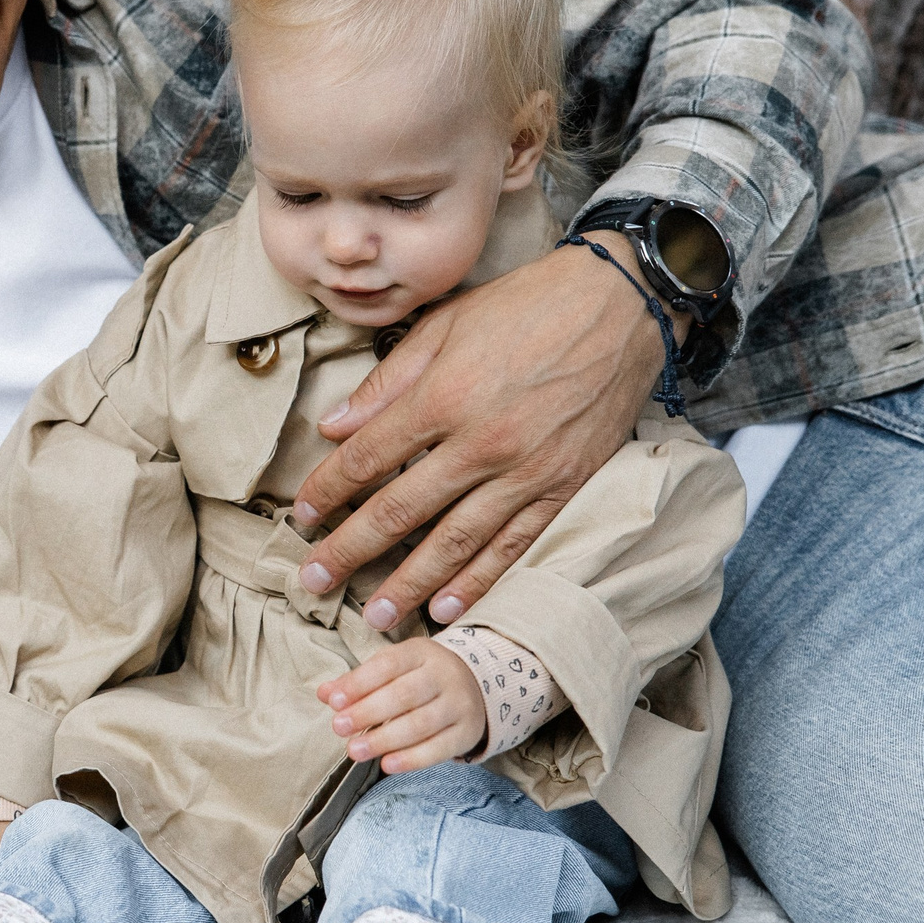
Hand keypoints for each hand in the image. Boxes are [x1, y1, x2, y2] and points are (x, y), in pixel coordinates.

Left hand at [292, 234, 684, 630]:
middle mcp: (481, 443)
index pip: (366, 459)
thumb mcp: (444, 324)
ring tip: (375, 618)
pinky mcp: (564, 487)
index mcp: (443, 397)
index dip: (327, 491)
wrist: (623, 305)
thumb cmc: (528, 305)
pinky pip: (514, 545)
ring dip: (408, 584)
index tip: (300, 517)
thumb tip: (334, 426)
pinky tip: (447, 608)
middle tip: (314, 580)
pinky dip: (479, 581)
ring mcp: (526, 471)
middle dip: (350, 551)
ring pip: (454, 542)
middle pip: (399, 511)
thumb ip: (387, 382)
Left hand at [316, 638, 486, 772]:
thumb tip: (324, 694)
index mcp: (421, 652)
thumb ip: (358, 681)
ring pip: (420, 724)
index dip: (359, 684)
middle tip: (339, 727)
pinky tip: (387, 764)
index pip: (388, 665)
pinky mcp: (468, 732)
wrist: (476, 685)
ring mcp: (460, 704)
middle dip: (368, 712)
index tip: (333, 702)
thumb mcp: (392, 667)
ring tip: (354, 751)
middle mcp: (444, 675)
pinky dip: (412, 759)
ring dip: (384, 739)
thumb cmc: (420, 676)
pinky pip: (440, 748)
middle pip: (404, 695)